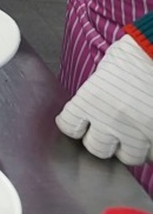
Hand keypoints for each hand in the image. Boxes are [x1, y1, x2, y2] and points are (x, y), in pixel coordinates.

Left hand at [56, 35, 152, 165]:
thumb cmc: (134, 56)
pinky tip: (149, 135)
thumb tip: (89, 112)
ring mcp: (137, 130)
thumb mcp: (103, 72)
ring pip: (127, 157)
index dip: (74, 126)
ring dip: (128, 148)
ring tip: (131, 136)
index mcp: (89, 99)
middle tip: (107, 132)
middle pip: (96, 148)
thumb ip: (94, 95)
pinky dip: (150, 148)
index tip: (78, 124)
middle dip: (101, 141)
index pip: (69, 127)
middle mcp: (110, 118)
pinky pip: (152, 155)